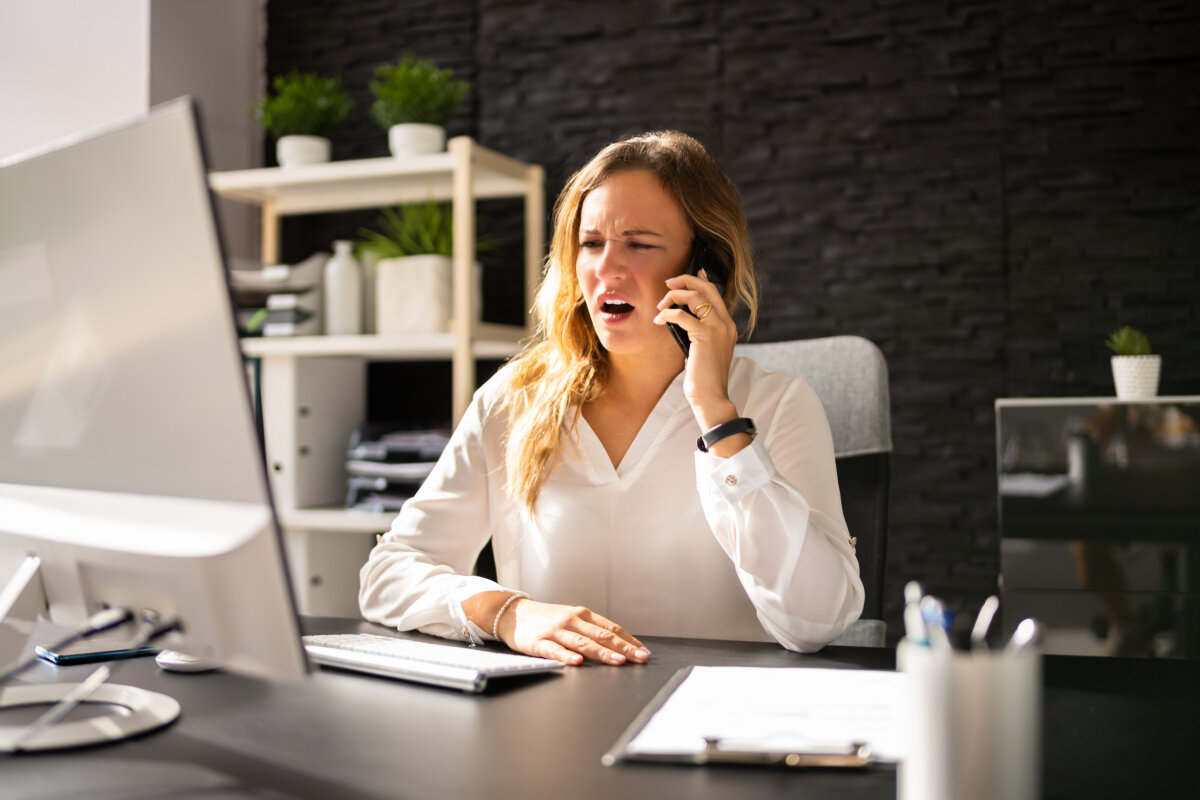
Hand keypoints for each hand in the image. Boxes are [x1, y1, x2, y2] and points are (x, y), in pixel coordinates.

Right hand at [497, 598, 650, 665]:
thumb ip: (590, 630)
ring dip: (602, 652)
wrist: (513, 613)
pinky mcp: (538, 642)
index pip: (611, 628)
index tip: (644, 652)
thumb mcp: (570, 619)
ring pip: (582, 642)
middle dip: (623, 648)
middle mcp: (572, 620)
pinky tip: (576, 662)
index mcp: (582, 615)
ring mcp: (555, 630)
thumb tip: (617, 644)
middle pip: (601, 635)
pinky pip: (554, 650)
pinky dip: (566, 656)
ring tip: (617, 661)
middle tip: (640, 658)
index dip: (629, 640)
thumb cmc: (545, 619)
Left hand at [654, 269, 739, 430]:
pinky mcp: (704, 336)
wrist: (712, 397)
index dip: (701, 280)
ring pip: (694, 297)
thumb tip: (684, 319)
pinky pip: (682, 315)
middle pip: (707, 288)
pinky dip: (667, 314)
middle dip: (686, 281)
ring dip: (673, 297)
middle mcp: (725, 323)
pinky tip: (659, 320)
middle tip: (668, 283)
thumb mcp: (705, 350)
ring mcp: (717, 328)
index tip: (691, 274)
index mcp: (728, 326)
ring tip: (661, 306)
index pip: (716, 294)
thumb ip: (700, 333)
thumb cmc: (705, 378)